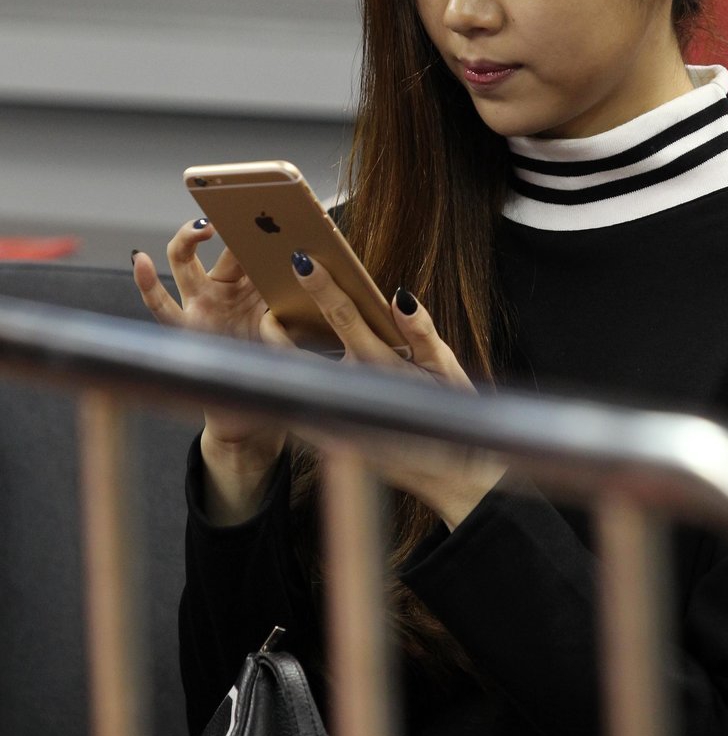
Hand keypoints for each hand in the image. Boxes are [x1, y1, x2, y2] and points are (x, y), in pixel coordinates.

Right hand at [133, 219, 290, 522]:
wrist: (257, 404)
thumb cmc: (276, 361)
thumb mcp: (297, 328)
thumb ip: (304, 304)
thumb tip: (325, 274)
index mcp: (253, 282)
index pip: (254, 245)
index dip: (263, 226)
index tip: (278, 206)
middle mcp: (223, 287)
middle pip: (223, 248)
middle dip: (232, 225)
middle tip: (245, 208)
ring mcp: (200, 303)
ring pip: (183, 261)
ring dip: (188, 238)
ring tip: (202, 225)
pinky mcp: (184, 325)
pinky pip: (160, 304)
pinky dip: (145, 282)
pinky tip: (139, 259)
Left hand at [290, 252, 506, 525]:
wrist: (450, 476)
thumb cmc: (451, 412)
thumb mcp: (447, 368)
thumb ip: (421, 331)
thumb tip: (399, 297)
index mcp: (381, 366)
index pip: (343, 316)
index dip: (321, 286)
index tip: (301, 259)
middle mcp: (353, 392)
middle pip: (299, 350)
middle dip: (277, 324)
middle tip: (268, 304)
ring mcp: (337, 418)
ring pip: (292, 380)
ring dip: (278, 353)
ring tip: (273, 328)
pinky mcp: (329, 439)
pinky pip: (298, 405)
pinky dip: (288, 383)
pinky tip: (286, 368)